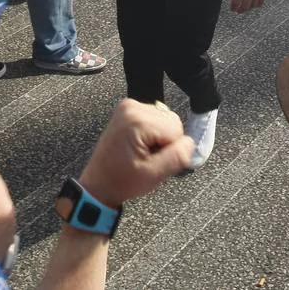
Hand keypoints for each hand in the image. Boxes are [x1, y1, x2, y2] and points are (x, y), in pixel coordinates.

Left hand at [78, 100, 194, 209]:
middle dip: (165, 142)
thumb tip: (190, 142)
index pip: (177, 129)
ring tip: (142, 152)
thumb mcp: (154, 174)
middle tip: (147, 158)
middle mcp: (132, 107)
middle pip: (172, 121)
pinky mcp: (128, 109)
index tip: (153, 161)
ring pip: (165, 120)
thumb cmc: (122, 181)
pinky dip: (152, 132)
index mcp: (137, 121)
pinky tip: (139, 145)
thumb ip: (177, 156)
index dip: (170, 150)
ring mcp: (128, 106)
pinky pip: (155, 118)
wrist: (98, 183)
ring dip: (159, 137)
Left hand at [228, 0, 272, 12]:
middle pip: (244, 6)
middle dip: (240, 10)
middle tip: (237, 11)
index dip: (233, 7)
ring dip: (248, 8)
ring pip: (252, 6)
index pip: (236, 2)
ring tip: (245, 7)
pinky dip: (256, 5)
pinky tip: (253, 5)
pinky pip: (261, 3)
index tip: (232, 8)